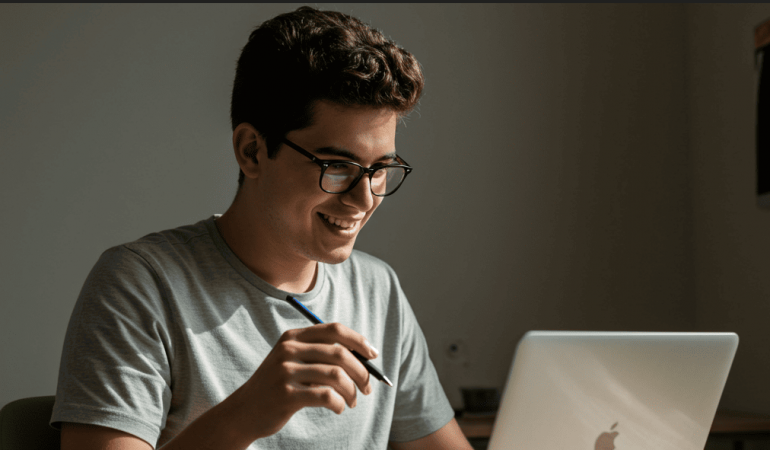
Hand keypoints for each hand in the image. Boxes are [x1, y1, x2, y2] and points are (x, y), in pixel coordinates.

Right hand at [231, 322, 378, 440]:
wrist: (244, 411)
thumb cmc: (278, 385)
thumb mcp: (293, 362)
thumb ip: (322, 354)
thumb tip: (364, 357)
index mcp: (293, 337)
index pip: (334, 329)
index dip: (358, 340)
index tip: (373, 355)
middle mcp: (289, 349)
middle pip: (340, 353)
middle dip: (361, 371)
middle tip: (367, 388)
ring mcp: (286, 371)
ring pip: (336, 376)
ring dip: (352, 391)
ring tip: (352, 401)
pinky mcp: (286, 394)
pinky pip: (326, 396)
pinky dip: (339, 404)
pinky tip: (338, 408)